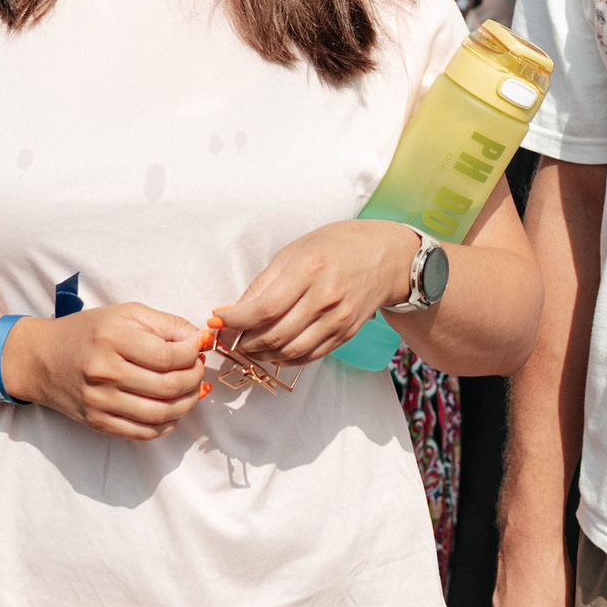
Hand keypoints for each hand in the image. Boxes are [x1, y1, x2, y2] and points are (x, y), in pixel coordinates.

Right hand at [1, 303, 209, 440]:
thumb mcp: (124, 314)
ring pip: (160, 413)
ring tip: (192, 390)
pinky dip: (166, 425)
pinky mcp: (97, 422)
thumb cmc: (85, 332)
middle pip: (168, 386)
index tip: (196, 348)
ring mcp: (99, 401)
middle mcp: (104, 372)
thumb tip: (200, 339)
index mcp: (111, 339)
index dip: (192, 354)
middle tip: (198, 369)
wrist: (39, 359)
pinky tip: (173, 410)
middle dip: (195, 378)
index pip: (168, 355)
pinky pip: (142, 433)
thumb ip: (165, 324)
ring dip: (187, 404)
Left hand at [212, 221, 414, 364]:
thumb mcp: (296, 250)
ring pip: (291, 352)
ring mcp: (338, 320)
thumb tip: (235, 310)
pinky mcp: (346, 334)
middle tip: (229, 338)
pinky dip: (286, 360)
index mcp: (309, 270)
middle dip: (244, 342)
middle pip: (274, 336)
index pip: (263, 308)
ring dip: (262, 355)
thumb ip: (265, 282)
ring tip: (248, 346)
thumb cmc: (338, 246)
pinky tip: (273, 352)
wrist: (389, 257)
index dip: (235, 321)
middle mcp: (325, 298)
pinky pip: (310, 357)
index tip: (218, 321)